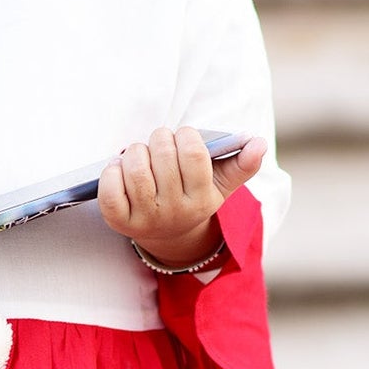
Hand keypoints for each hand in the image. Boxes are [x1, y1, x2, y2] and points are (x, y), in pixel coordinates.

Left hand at [97, 125, 266, 264]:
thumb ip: (243, 163)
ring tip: (141, 154)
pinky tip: (119, 168)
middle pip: (161, 155)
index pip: (193, 153)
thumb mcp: (222, 184)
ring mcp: (147, 219)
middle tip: (160, 142)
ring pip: (135, 170)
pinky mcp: (120, 223)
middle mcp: (175, 212)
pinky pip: (109, 190)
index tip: (183, 136)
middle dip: (159, 139)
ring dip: (135, 152)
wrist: (169, 234)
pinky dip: (111, 172)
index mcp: (202, 200)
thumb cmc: (194, 196)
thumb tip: (258, 143)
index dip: (185, 135)